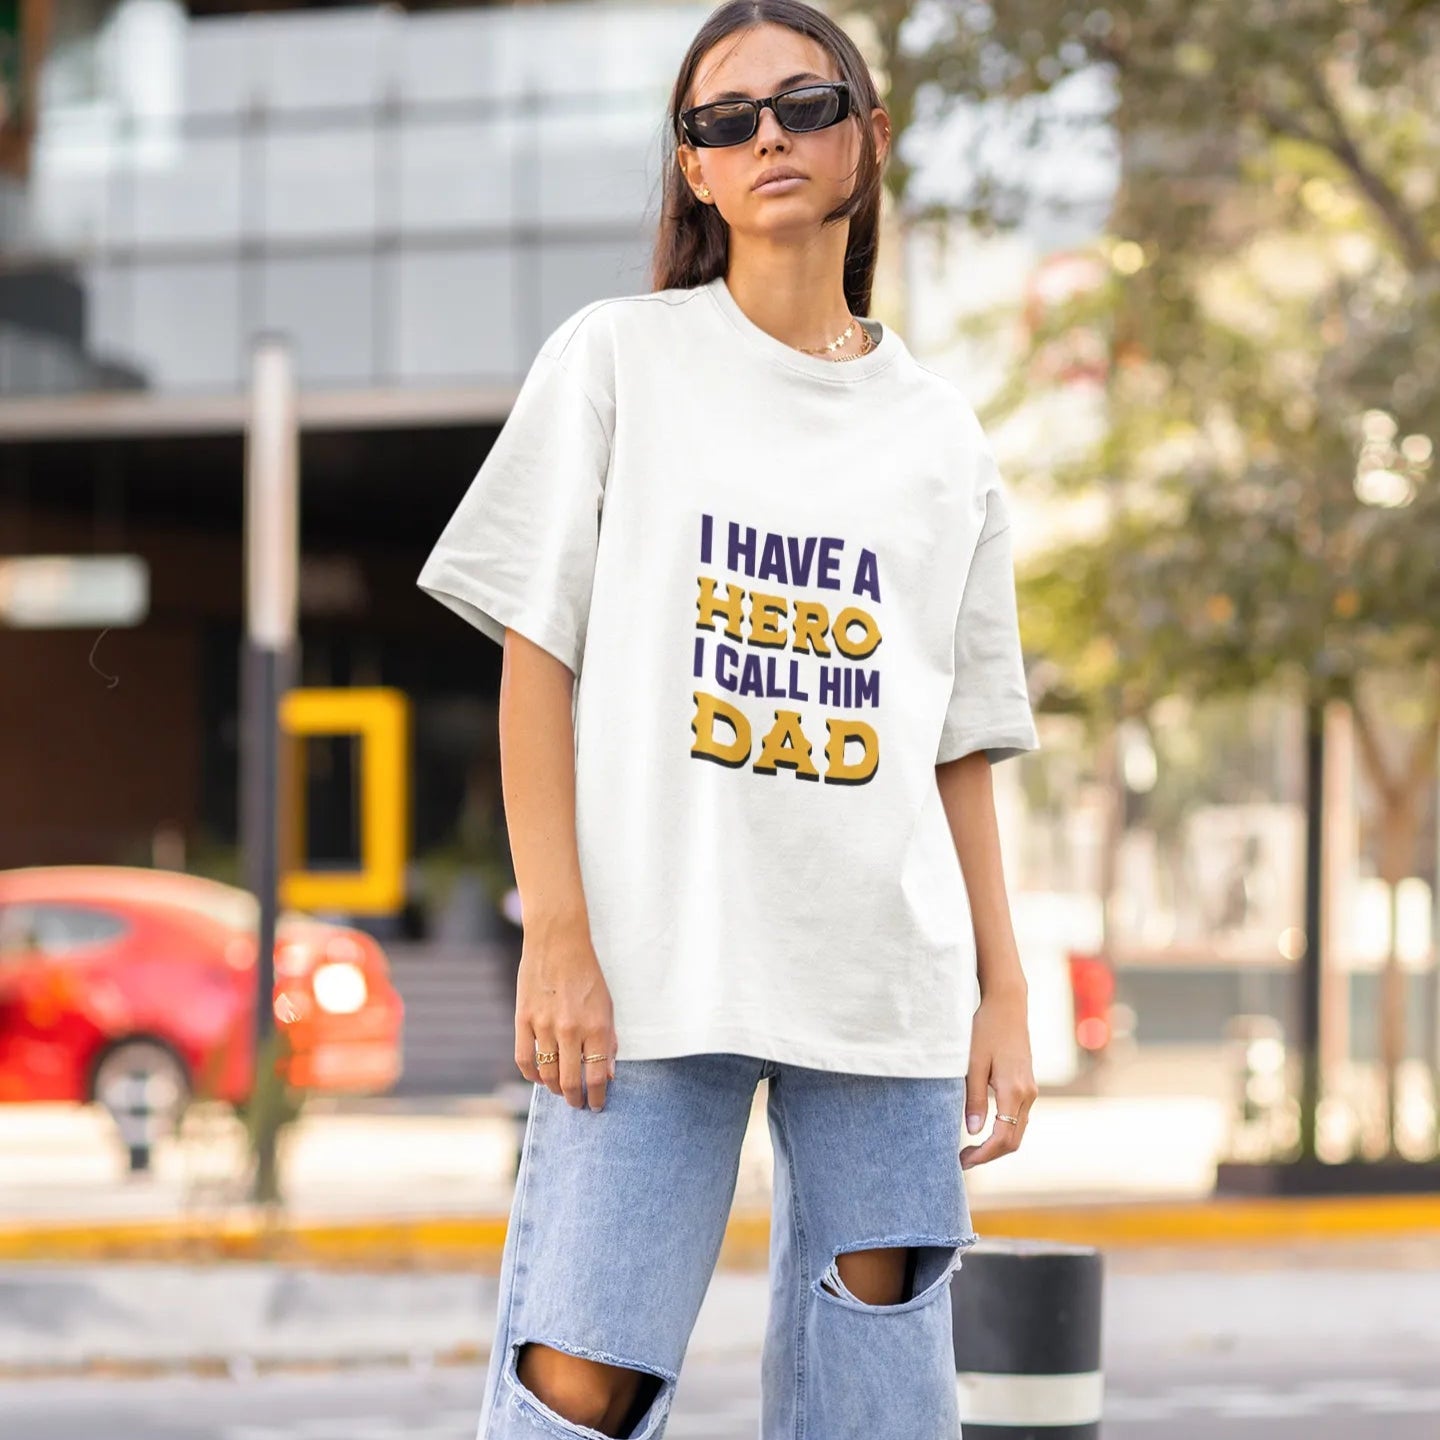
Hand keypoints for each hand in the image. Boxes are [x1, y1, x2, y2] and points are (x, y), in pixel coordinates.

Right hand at [514, 920, 617, 1110]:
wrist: (558, 942)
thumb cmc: (588, 975)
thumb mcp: (607, 1006)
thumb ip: (609, 1041)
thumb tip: (607, 1075)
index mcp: (597, 1027)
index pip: (597, 1077)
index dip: (597, 1097)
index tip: (597, 1105)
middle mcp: (571, 1030)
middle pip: (570, 1082)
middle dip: (575, 1099)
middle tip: (577, 1103)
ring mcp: (544, 1026)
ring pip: (547, 1074)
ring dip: (554, 1089)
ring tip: (560, 1089)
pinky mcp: (523, 1019)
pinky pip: (523, 1060)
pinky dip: (531, 1075)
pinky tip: (539, 1077)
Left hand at [960, 985, 1037, 1169]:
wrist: (1007, 1006)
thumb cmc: (985, 1030)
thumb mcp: (972, 1063)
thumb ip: (973, 1098)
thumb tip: (973, 1131)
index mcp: (1013, 1091)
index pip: (1003, 1138)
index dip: (984, 1155)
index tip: (963, 1161)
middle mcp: (1027, 1094)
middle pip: (1014, 1140)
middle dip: (990, 1155)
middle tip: (963, 1161)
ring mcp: (1031, 1090)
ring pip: (1018, 1131)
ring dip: (996, 1145)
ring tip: (970, 1150)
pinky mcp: (1027, 1085)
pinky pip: (1019, 1118)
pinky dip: (1004, 1131)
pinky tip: (984, 1131)